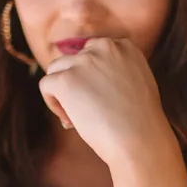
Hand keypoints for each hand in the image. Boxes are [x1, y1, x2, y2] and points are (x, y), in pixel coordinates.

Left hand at [39, 37, 175, 167]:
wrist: (140, 139)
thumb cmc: (141, 123)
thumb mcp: (139, 84)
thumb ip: (118, 73)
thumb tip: (89, 80)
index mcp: (124, 46)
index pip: (94, 51)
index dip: (90, 74)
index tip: (97, 96)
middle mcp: (104, 47)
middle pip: (74, 59)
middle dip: (76, 82)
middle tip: (86, 109)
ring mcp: (83, 62)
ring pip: (56, 70)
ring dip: (62, 91)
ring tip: (76, 116)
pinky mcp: (66, 80)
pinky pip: (46, 85)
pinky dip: (53, 103)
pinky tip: (69, 120)